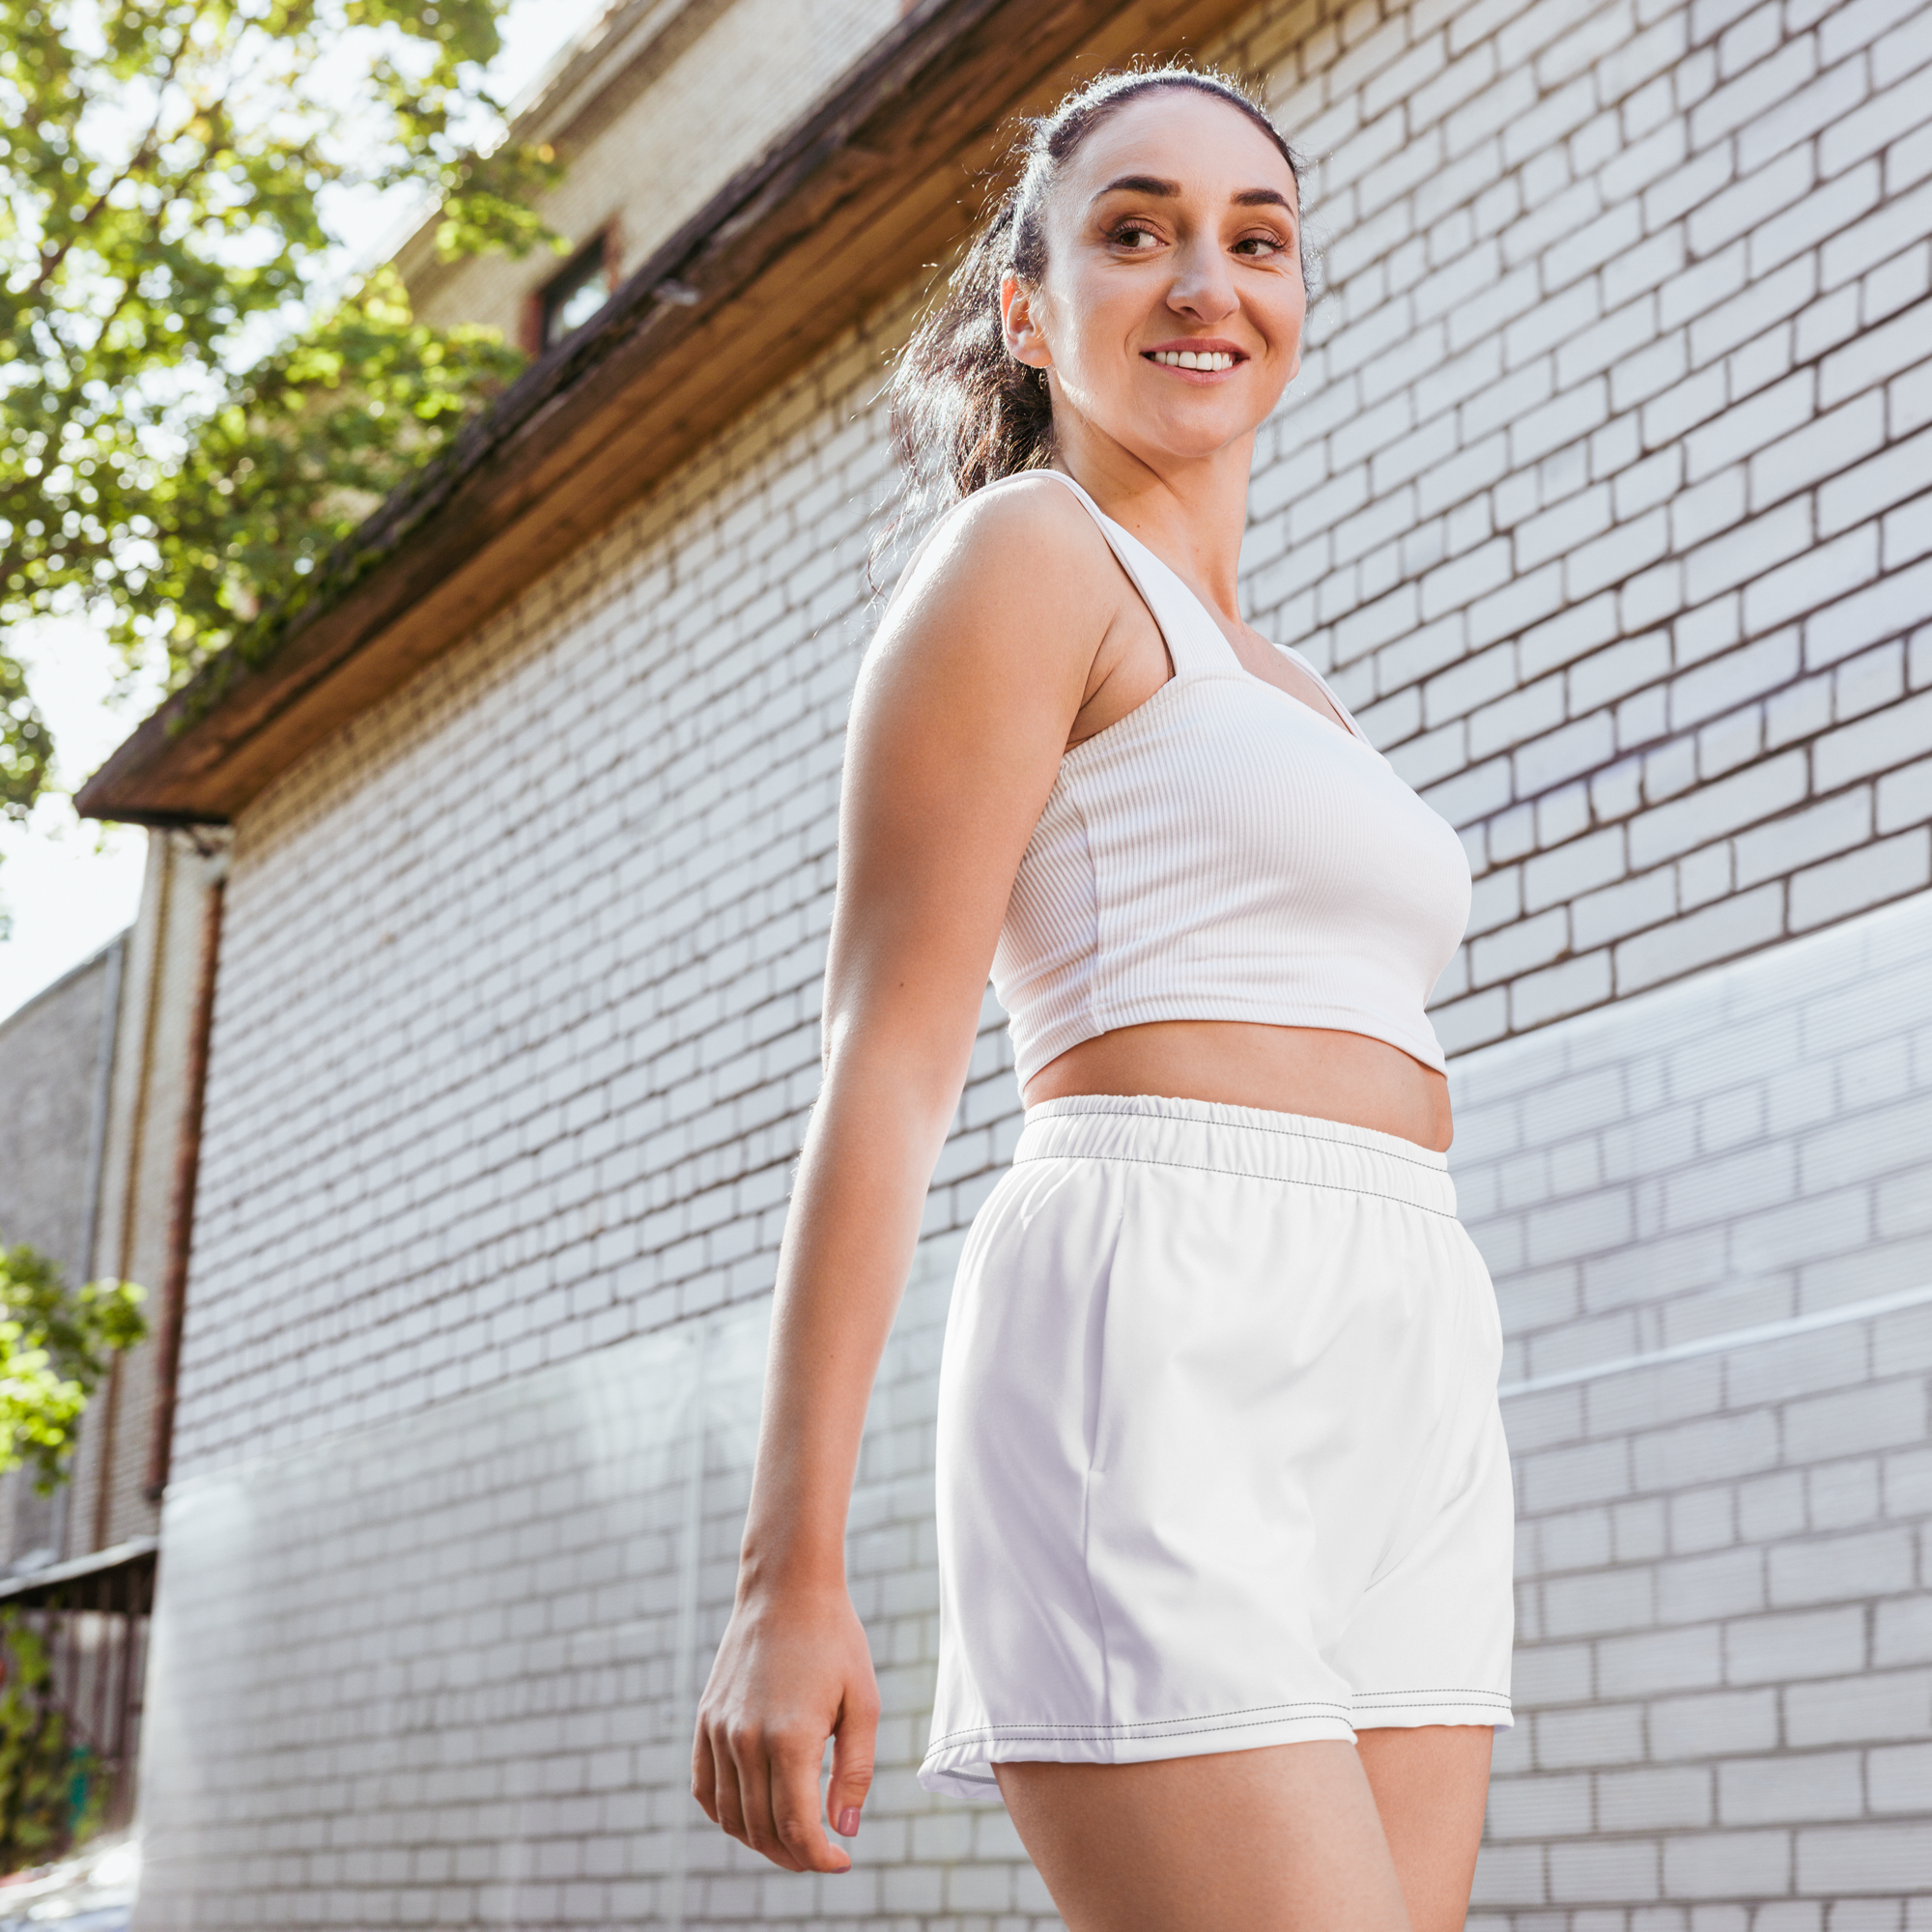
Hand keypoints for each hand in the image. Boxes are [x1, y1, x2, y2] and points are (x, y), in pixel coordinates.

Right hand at [692, 1581, 879, 1872]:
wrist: (787, 1588)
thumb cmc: (834, 1641)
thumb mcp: (863, 1702)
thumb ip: (855, 1771)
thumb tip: (843, 1830)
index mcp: (790, 1738)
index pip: (796, 1827)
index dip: (818, 1857)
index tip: (841, 1861)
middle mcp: (745, 1740)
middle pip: (762, 1829)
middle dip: (794, 1855)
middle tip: (821, 1853)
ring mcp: (719, 1730)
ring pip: (731, 1816)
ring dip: (760, 1841)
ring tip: (792, 1840)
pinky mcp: (705, 1719)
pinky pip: (704, 1788)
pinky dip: (724, 1815)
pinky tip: (750, 1816)